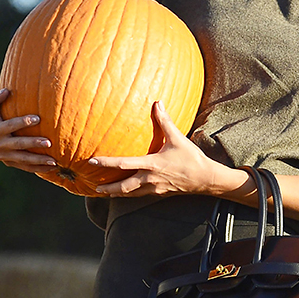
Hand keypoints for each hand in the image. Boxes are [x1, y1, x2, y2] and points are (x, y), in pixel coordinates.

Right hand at [0, 88, 56, 173]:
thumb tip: (6, 90)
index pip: (10, 126)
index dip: (23, 122)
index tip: (38, 118)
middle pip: (18, 145)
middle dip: (33, 144)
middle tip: (49, 143)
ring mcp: (4, 156)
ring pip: (23, 159)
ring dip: (39, 161)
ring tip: (54, 161)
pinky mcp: (10, 163)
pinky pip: (26, 167)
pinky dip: (39, 169)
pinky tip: (52, 167)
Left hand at [91, 101, 242, 197]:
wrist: (206, 180)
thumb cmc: (192, 158)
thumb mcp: (178, 138)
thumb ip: (165, 121)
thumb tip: (157, 102)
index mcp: (152, 165)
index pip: (124, 164)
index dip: (107, 163)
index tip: (92, 161)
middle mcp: (150, 179)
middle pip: (124, 187)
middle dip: (108, 188)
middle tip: (94, 188)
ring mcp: (154, 188)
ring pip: (131, 194)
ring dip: (117, 194)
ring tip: (105, 193)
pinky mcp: (159, 193)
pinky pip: (140, 195)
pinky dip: (129, 194)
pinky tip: (125, 192)